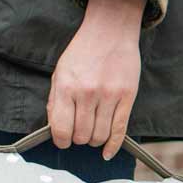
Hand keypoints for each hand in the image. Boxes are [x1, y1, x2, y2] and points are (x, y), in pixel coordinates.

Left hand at [48, 0, 144, 159]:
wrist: (110, 31)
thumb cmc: (83, 52)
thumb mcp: (61, 72)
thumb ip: (56, 101)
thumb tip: (55, 129)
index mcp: (66, 86)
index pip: (61, 128)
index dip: (61, 140)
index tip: (63, 140)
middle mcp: (87, 93)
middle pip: (82, 135)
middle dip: (79, 139)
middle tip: (80, 132)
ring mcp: (108, 95)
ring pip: (100, 136)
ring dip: (95, 140)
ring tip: (93, 132)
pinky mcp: (127, 97)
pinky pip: (119, 130)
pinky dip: (113, 146)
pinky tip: (107, 152)